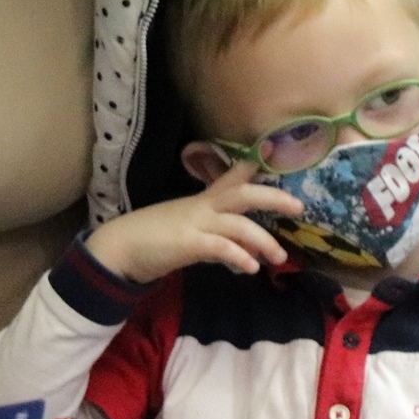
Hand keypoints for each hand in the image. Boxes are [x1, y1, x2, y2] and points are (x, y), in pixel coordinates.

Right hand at [86, 160, 301, 283]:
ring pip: (238, 224)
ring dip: (263, 240)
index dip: (253, 165)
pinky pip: (219, 247)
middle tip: (299, 207)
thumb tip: (245, 248)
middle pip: (243, 193)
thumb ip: (216, 233)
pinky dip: (238, 256)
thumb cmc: (154, 238)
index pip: (231, 177)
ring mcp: (195, 224)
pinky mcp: (187, 243)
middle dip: (273, 197)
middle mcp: (202, 207)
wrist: (120, 247)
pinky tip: (250, 268)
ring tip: (280, 257)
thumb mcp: (188, 227)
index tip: (273, 150)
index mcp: (202, 201)